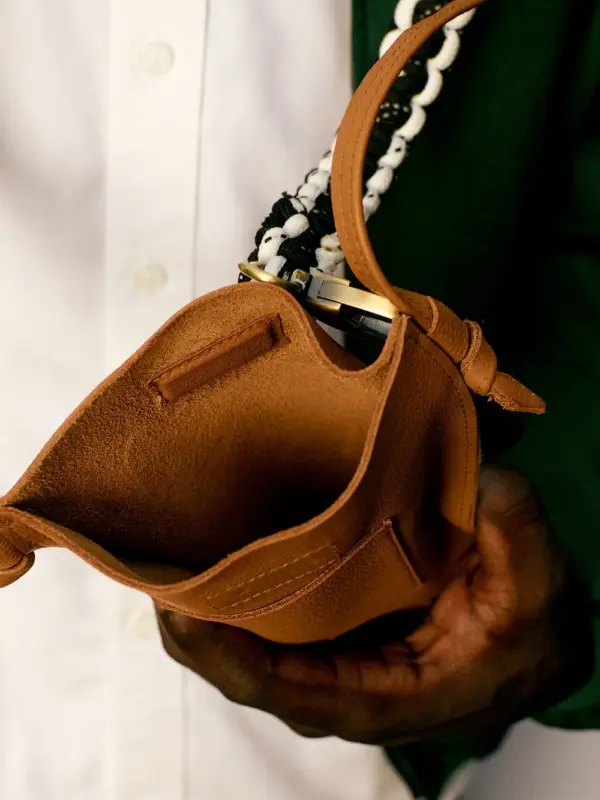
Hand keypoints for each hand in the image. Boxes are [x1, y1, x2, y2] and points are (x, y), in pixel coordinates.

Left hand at [156, 467, 593, 744]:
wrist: (533, 639)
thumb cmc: (531, 626)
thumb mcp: (541, 582)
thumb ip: (519, 534)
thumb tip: (491, 480)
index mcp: (390, 696)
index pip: (290, 690)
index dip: (227, 655)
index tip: (179, 607)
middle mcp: (348, 689)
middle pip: (248, 674)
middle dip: (195, 627)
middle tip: (151, 568)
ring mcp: (335, 664)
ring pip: (249, 652)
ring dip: (204, 611)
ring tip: (163, 557)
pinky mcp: (334, 637)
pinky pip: (268, 626)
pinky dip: (234, 595)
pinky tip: (210, 553)